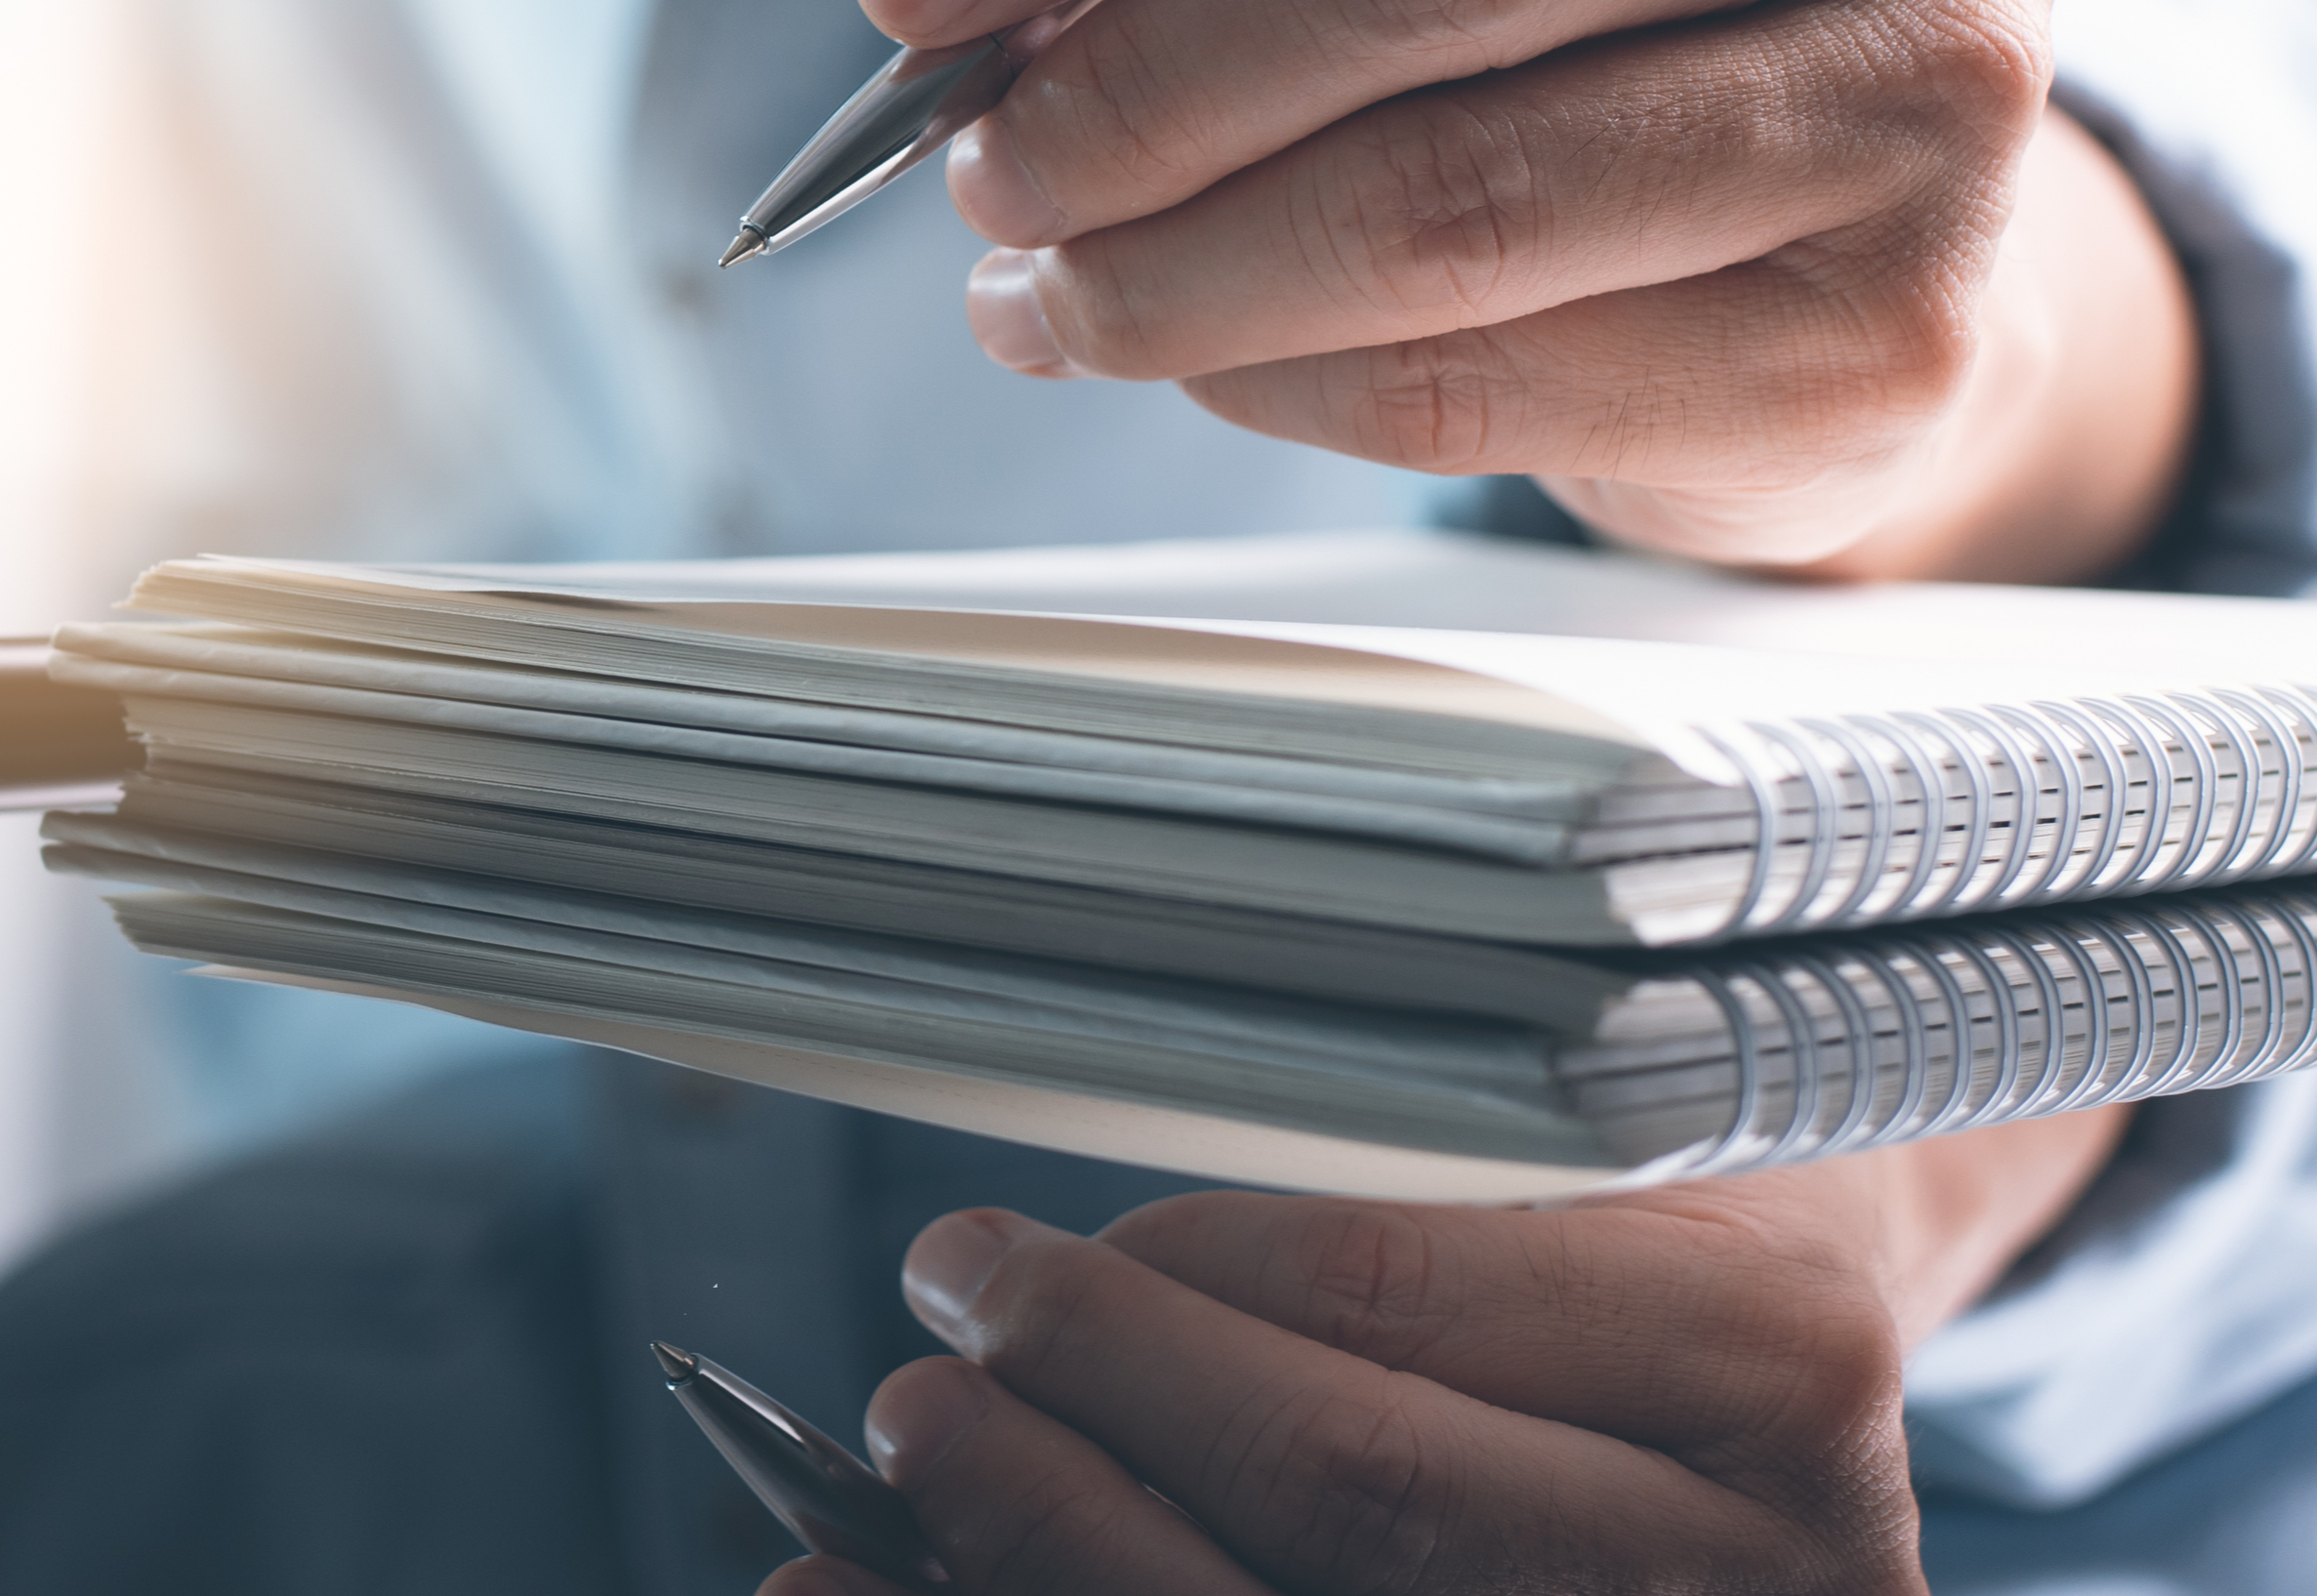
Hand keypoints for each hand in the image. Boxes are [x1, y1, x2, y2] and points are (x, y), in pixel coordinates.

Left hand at [763, 1109, 2129, 1595]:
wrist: (1801, 1398)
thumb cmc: (1649, 1243)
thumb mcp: (1569, 1161)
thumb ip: (1352, 1210)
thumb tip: (1030, 1275)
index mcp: (1765, 1362)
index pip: (1375, 1302)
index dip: (1145, 1281)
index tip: (992, 1257)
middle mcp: (1746, 1565)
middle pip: (1338, 1494)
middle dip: (1083, 1411)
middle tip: (933, 1356)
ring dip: (1052, 1544)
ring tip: (935, 1459)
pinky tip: (915, 1579)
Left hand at [866, 0, 2194, 583]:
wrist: (1813, 168)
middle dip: (1134, 79)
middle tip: (982, 164)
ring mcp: (1940, 87)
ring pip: (1448, 196)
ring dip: (1170, 265)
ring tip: (1044, 283)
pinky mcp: (1889, 334)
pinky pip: (1489, 383)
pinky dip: (1275, 381)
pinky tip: (1200, 351)